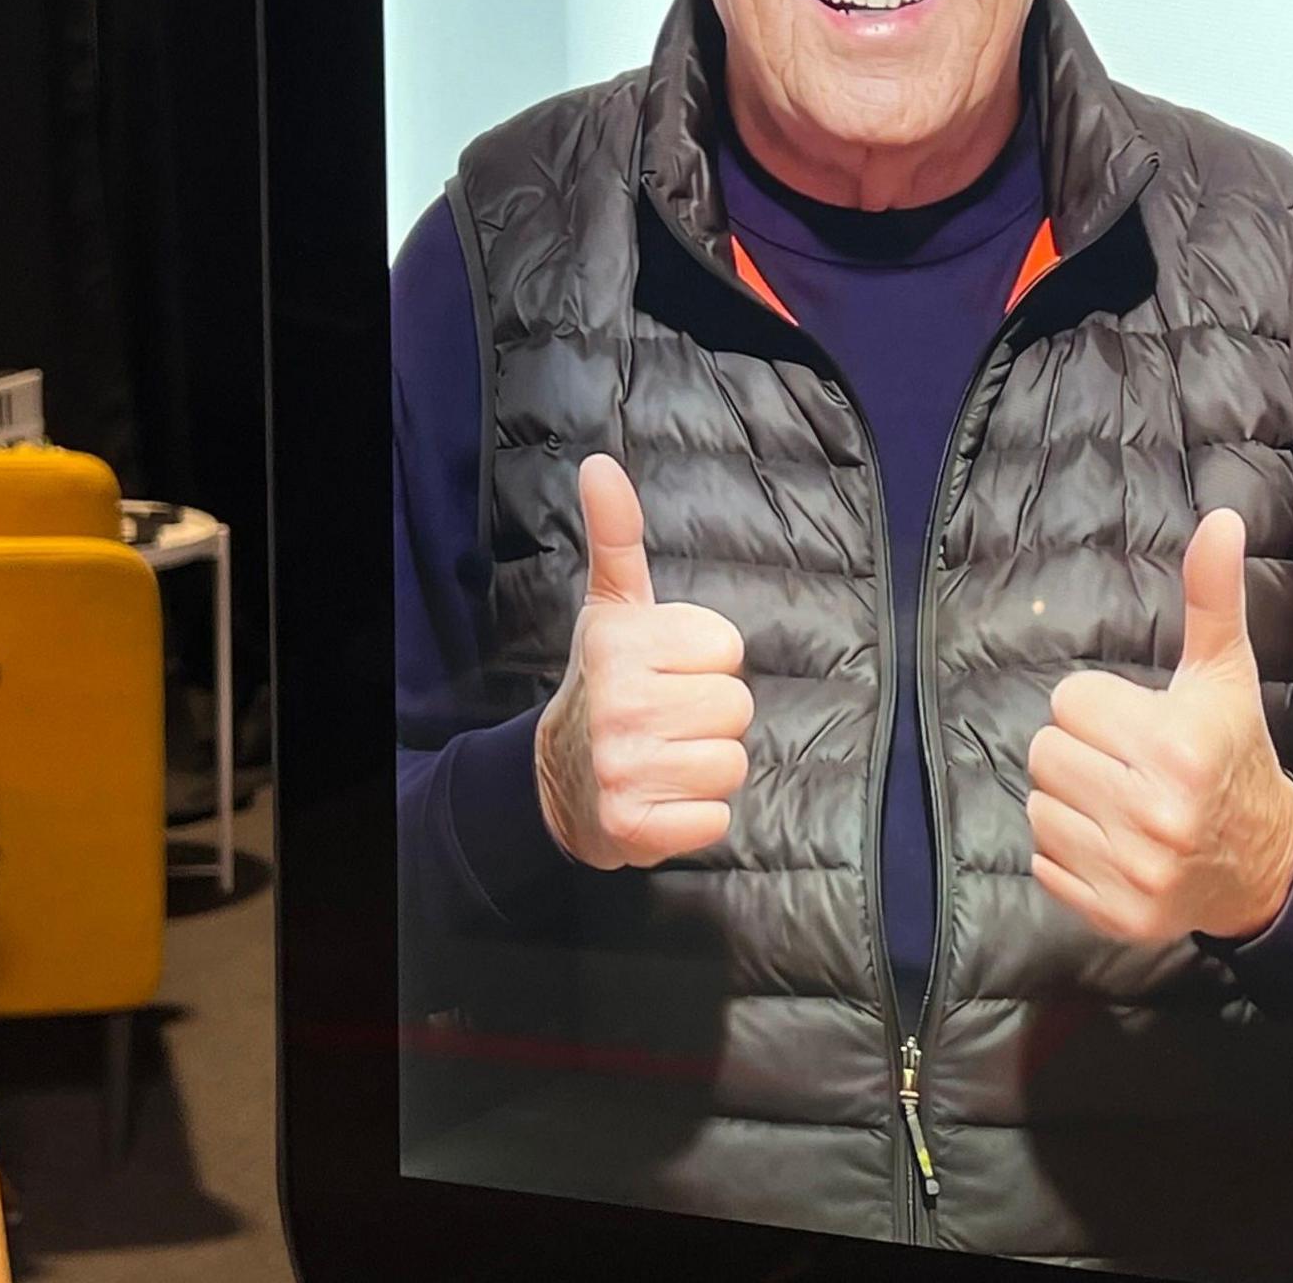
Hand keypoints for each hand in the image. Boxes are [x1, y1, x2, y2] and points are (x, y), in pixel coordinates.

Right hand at [534, 454, 752, 868]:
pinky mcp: (633, 827)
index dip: (705, 661)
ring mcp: (622, 768)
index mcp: (620, 643)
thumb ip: (616, 536)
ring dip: (705, 768)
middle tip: (664, 719)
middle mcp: (617, 703)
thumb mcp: (611, 607)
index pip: (726, 647)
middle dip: (709, 716)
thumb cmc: (606, 684)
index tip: (665, 670)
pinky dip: (695, 818)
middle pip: (736, 707)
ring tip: (663, 758)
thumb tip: (600, 465)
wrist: (556, 781)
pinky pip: (716, 820)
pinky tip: (660, 800)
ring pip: (731, 764)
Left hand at [1025, 509, 1292, 943]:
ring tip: (1119, 803)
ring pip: (1038, 808)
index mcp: (1177, 746)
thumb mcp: (1224, 672)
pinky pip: (1044, 862)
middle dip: (1081, 752)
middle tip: (1125, 763)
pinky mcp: (1115, 915)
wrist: (1262, 863)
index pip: (1069, 703)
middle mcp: (1155, 813)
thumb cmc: (1230, 753)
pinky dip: (1070, 852)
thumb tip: (1222, 521)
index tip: (1139, 724)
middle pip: (1045, 753)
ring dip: (1070, 802)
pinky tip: (1114, 844)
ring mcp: (1133, 871)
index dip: (1101, 708)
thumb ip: (1212, 596)